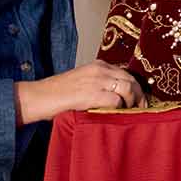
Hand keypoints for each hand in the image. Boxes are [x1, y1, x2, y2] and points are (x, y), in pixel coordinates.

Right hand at [14, 59, 146, 122]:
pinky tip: (117, 115)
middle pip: (131, 79)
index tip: (139, 99)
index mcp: (98, 65)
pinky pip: (116, 100)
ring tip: (132, 113)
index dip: (135, 87)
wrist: (39, 96)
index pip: (125, 73)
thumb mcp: (82, 81)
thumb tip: (117, 97)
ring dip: (133, 101)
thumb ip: (98, 84)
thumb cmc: (57, 93)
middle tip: (141, 108)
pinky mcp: (91, 94)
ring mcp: (96, 80)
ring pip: (128, 87)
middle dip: (139, 95)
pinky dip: (120, 108)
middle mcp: (99, 69)